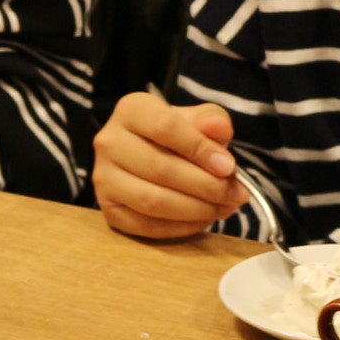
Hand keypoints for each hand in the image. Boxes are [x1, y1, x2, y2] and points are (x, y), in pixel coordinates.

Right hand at [93, 93, 247, 237]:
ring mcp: (103, 179)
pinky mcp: (108, 209)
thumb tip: (220, 130)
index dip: (200, 149)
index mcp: (131, 111)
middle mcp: (109, 143)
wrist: (146, 153)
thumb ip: (211, 120)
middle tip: (236, 194)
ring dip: (195, 210)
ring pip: (151, 201)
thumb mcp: (196, 118)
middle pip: (160, 168)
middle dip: (205, 186)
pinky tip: (202, 220)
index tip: (229, 166)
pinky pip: (144, 225)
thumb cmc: (176, 134)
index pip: (165, 128)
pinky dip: (179, 227)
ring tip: (224, 208)